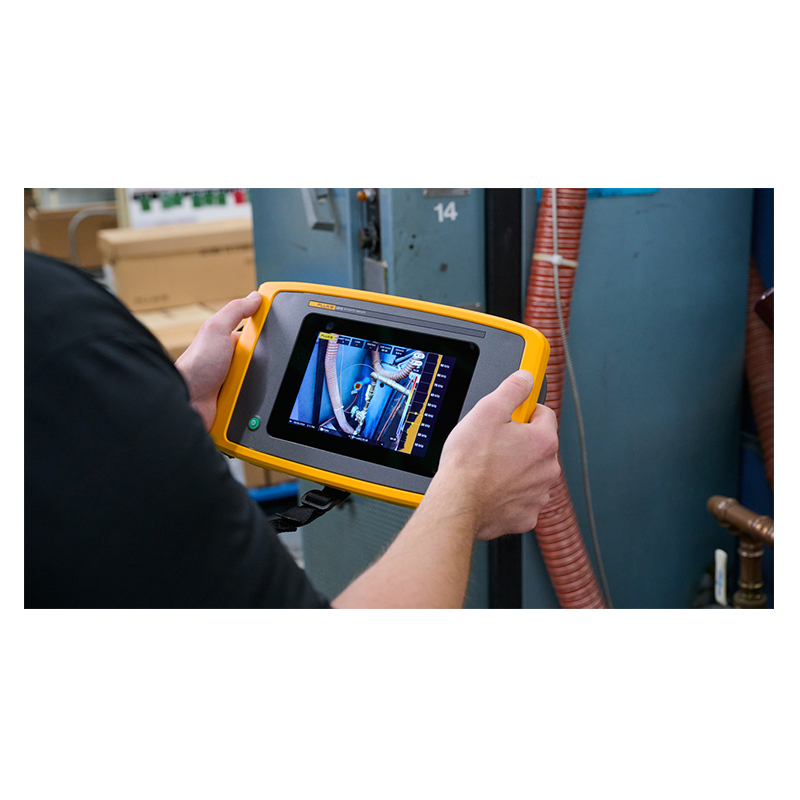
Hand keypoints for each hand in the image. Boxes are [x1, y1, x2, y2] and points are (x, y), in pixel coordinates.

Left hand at [175, 291, 262, 430]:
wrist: (188, 403)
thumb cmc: (195, 367)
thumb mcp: (216, 329)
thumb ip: (235, 311)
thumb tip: (255, 297)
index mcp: (228, 342)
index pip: (257, 335)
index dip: (264, 336)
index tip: (266, 338)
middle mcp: (231, 361)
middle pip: (263, 360)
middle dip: (260, 364)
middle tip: (246, 366)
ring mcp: (234, 382)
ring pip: (262, 381)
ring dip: (254, 384)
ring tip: (241, 385)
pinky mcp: (237, 400)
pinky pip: (257, 399)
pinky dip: (253, 400)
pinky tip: (242, 398)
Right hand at [430, 370, 559, 539]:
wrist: (457, 503)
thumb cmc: (469, 463)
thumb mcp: (487, 411)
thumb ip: (512, 389)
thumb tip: (525, 377)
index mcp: (543, 441)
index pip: (544, 414)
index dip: (523, 411)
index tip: (512, 414)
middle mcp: (548, 469)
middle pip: (537, 445)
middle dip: (518, 442)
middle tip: (492, 443)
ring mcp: (538, 494)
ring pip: (530, 472)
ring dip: (515, 468)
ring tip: (489, 467)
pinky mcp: (526, 516)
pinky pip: (522, 498)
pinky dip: (510, 493)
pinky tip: (491, 487)